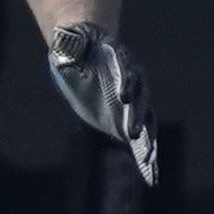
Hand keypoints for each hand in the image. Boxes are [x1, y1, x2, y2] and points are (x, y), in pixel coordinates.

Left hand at [47, 26, 160, 187]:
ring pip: (146, 115)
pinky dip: (147, 145)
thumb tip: (65, 54)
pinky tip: (148, 164)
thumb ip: (71, 52)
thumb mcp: (71, 49)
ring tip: (147, 156)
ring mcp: (135, 96)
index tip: (122, 96)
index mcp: (120, 61)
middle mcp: (133, 79)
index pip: (127, 72)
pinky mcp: (131, 112)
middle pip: (139, 98)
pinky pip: (144, 128)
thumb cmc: (78, 51)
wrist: (86, 51)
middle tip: (132, 134)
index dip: (126, 83)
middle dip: (136, 116)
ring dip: (146, 135)